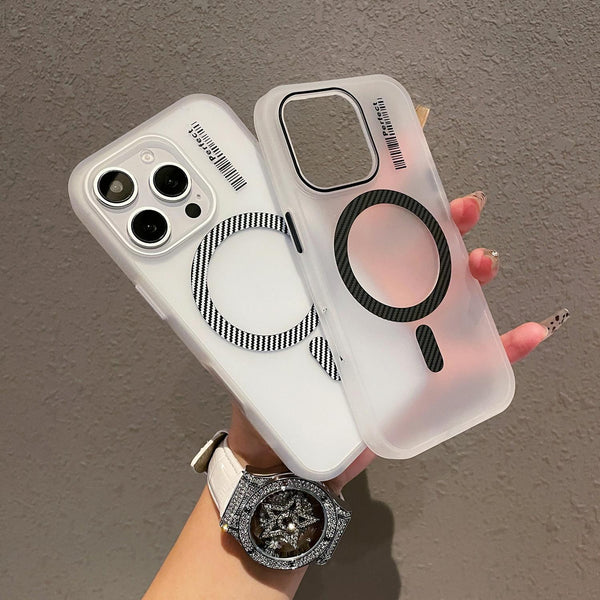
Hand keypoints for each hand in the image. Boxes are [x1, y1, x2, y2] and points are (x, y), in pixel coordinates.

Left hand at [227, 191, 567, 492]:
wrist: (291, 461)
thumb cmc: (273, 403)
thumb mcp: (259, 351)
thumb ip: (255, 316)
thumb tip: (241, 270)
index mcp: (342, 303)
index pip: (372, 252)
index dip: (394, 219)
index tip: (411, 190)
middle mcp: (378, 318)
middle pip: (419, 269)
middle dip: (445, 234)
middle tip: (461, 212)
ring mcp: (406, 349)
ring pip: (451, 306)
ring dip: (475, 279)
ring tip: (483, 263)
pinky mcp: (428, 386)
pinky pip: (475, 365)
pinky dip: (505, 349)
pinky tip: (529, 333)